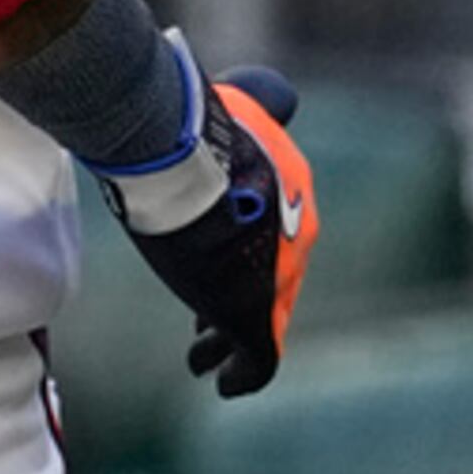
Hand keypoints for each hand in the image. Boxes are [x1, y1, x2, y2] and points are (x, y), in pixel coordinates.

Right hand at [101, 59, 316, 398]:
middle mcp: (298, 235)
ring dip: (229, 340)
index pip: (279, 229)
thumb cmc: (190, 122)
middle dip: (238, 297)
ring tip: (200, 353)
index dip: (249, 250)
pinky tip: (220, 382)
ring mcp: (278, 278)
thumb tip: (274, 90)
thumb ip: (262, 97)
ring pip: (264, 321)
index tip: (217, 261)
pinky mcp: (253, 314)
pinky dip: (240, 374)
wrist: (174, 152)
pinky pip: (257, 361)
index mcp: (295, 188)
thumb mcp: (238, 99)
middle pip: (273, 278)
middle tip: (202, 319)